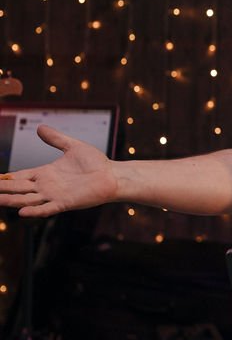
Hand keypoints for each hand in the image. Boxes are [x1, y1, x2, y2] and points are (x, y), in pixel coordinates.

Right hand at [0, 125, 117, 216]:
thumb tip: (40, 127)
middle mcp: (46, 186)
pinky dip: (34, 211)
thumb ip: (55, 138)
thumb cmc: (95, 162)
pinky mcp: (66, 203)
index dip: (5, 178)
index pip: (19, 177)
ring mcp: (54, 195)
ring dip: (12, 201)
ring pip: (27, 200)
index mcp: (45, 173)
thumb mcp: (72, 146)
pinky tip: (21, 211)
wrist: (113, 175)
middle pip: (18, 189)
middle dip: (3, 189)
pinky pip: (47, 208)